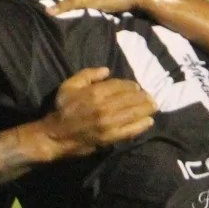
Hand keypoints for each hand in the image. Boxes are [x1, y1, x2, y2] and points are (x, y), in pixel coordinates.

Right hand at [35, 68, 155, 158]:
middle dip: (143, 96)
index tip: (137, 87)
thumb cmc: (62, 109)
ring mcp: (109, 123)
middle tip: (150, 96)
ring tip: (153, 106)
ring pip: (134, 112)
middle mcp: (105, 106)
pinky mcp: (110, 137)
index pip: (121, 85)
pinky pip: (130, 130)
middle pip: (131, 98)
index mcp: (95, 92)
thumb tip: (107, 70)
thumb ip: (88, 74)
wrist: (55, 135)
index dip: (132, 86)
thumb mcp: (69, 85)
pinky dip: (142, 125)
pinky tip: (149, 121)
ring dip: (146, 108)